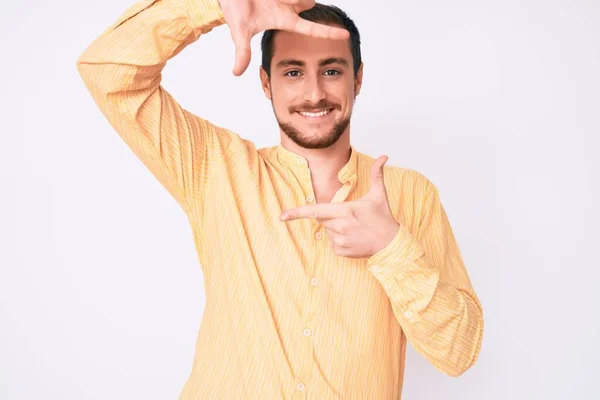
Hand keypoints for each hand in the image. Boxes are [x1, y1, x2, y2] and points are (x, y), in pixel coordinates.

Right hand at [217, 0, 349, 75]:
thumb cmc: (236, 7)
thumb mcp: (240, 30)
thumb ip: (242, 51)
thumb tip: (236, 73)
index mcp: (284, 20)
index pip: (311, 29)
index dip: (328, 33)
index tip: (345, 35)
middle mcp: (290, 7)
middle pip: (309, 3)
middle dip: (297, 1)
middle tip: (276, 1)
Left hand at [280, 156, 400, 258]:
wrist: (391, 244)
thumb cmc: (383, 218)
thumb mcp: (379, 194)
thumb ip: (377, 174)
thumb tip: (384, 156)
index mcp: (345, 211)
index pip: (315, 211)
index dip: (297, 213)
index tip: (282, 216)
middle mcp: (339, 226)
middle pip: (322, 218)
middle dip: (332, 216)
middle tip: (350, 217)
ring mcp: (339, 240)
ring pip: (327, 231)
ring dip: (336, 228)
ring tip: (355, 228)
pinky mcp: (340, 251)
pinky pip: (332, 243)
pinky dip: (339, 240)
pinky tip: (354, 238)